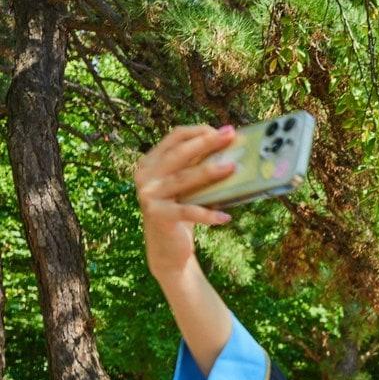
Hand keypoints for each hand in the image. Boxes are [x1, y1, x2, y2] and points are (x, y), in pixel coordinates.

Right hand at [134, 125, 238, 280]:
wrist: (168, 249)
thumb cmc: (182, 212)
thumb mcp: (187, 187)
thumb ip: (197, 168)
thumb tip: (230, 150)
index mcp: (151, 162)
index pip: (175, 138)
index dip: (199, 131)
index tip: (225, 130)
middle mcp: (145, 175)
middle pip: (179, 153)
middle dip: (206, 142)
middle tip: (230, 136)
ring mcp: (149, 194)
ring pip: (183, 179)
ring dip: (210, 172)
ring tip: (233, 168)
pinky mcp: (158, 215)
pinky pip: (187, 212)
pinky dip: (207, 215)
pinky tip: (225, 217)